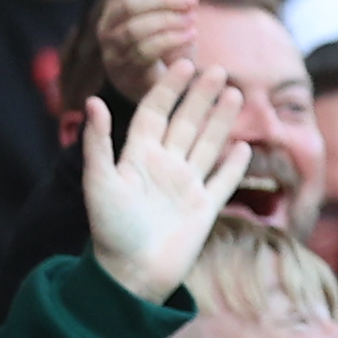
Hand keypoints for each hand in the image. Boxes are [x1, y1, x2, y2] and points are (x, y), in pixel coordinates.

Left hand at [79, 42, 253, 302]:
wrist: (132, 274)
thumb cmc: (110, 230)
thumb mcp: (99, 182)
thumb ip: (99, 143)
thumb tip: (93, 100)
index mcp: (137, 156)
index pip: (155, 112)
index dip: (169, 88)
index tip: (184, 64)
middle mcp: (164, 166)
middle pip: (186, 122)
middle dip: (202, 96)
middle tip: (219, 70)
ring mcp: (186, 187)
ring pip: (207, 145)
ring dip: (221, 120)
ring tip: (236, 94)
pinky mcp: (204, 209)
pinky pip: (223, 182)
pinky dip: (235, 166)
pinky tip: (244, 147)